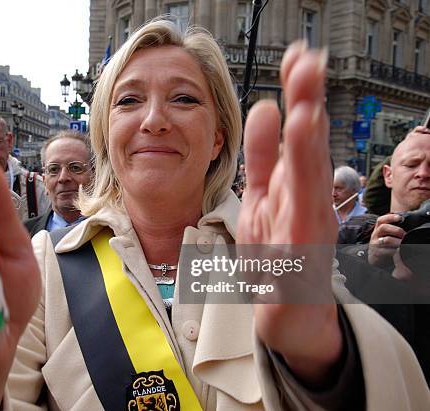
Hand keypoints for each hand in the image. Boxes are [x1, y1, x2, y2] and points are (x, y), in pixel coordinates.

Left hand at [239, 42, 342, 385]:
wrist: (289, 314)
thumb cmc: (278, 256)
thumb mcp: (260, 196)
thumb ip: (262, 155)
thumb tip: (263, 108)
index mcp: (294, 182)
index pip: (298, 129)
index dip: (297, 92)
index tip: (295, 56)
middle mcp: (307, 197)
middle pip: (309, 144)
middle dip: (308, 100)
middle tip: (307, 59)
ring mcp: (309, 223)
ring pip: (311, 174)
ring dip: (308, 137)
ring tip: (306, 99)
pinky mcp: (303, 252)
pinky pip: (302, 215)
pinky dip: (302, 186)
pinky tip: (299, 155)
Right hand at [368, 213, 404, 266]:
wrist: (375, 259)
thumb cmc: (385, 245)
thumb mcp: (386, 235)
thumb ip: (393, 230)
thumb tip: (408, 224)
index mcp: (378, 229)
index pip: (381, 220)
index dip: (390, 217)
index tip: (400, 218)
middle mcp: (375, 235)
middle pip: (383, 227)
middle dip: (396, 230)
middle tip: (405, 234)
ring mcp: (375, 244)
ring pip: (386, 240)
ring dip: (398, 241)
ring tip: (405, 243)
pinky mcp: (377, 253)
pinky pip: (388, 251)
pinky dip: (396, 250)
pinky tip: (401, 251)